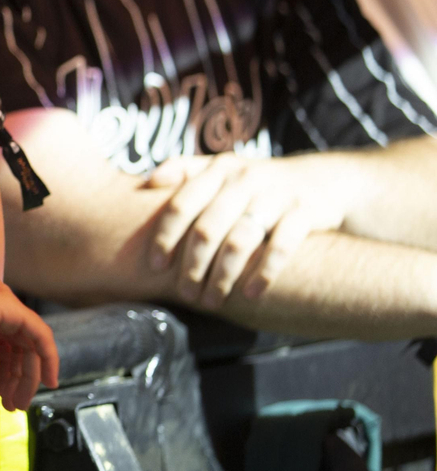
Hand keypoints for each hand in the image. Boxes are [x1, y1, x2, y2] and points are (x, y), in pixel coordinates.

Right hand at [0, 275, 58, 410]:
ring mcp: (4, 300)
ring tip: (18, 404)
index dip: (8, 370)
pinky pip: (40, 336)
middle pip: (20, 344)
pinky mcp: (11, 308)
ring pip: (31, 344)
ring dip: (29, 376)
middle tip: (14, 406)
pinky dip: (48, 358)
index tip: (4, 396)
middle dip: (19, 378)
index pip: (5, 340)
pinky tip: (47, 381)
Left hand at [143, 153, 347, 307]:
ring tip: (212, 301)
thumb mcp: (224, 169)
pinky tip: (251, 294)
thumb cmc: (258, 183)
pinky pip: (282, 245)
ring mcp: (277, 195)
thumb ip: (186, 171)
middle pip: (208, 228)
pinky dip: (264, 272)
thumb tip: (147, 182)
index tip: (155, 265)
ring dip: (223, 275)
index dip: (165, 236)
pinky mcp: (306, 212)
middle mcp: (245, 179)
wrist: (323, 180)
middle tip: (185, 294)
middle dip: (192, 265)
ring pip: (241, 240)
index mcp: (219, 170)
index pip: (182, 204)